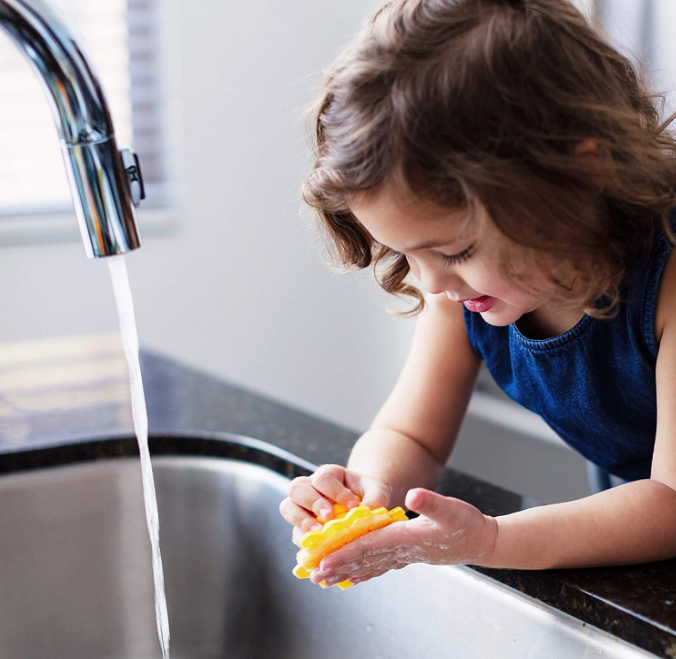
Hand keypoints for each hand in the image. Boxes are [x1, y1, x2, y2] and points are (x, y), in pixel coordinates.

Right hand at [279, 464, 392, 546]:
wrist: (364, 507)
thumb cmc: (369, 495)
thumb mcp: (376, 492)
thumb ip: (375, 499)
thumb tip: (367, 513)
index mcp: (329, 475)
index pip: (323, 477)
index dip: (335, 491)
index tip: (352, 506)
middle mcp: (310, 487)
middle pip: (297, 488)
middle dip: (312, 503)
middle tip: (329, 516)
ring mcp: (302, 507)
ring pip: (288, 507)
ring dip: (301, 521)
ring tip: (317, 533)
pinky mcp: (301, 528)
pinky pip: (294, 533)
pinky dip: (304, 541)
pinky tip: (318, 549)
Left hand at [309, 487, 497, 585]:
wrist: (482, 541)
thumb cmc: (467, 524)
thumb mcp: (452, 508)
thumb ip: (432, 503)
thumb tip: (413, 495)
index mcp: (406, 538)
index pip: (369, 546)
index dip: (345, 552)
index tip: (324, 560)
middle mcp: (401, 550)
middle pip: (363, 559)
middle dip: (337, 566)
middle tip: (312, 573)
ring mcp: (404, 555)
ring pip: (368, 564)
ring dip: (345, 571)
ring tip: (323, 578)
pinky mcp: (408, 555)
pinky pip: (380, 565)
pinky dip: (363, 570)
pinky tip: (352, 576)